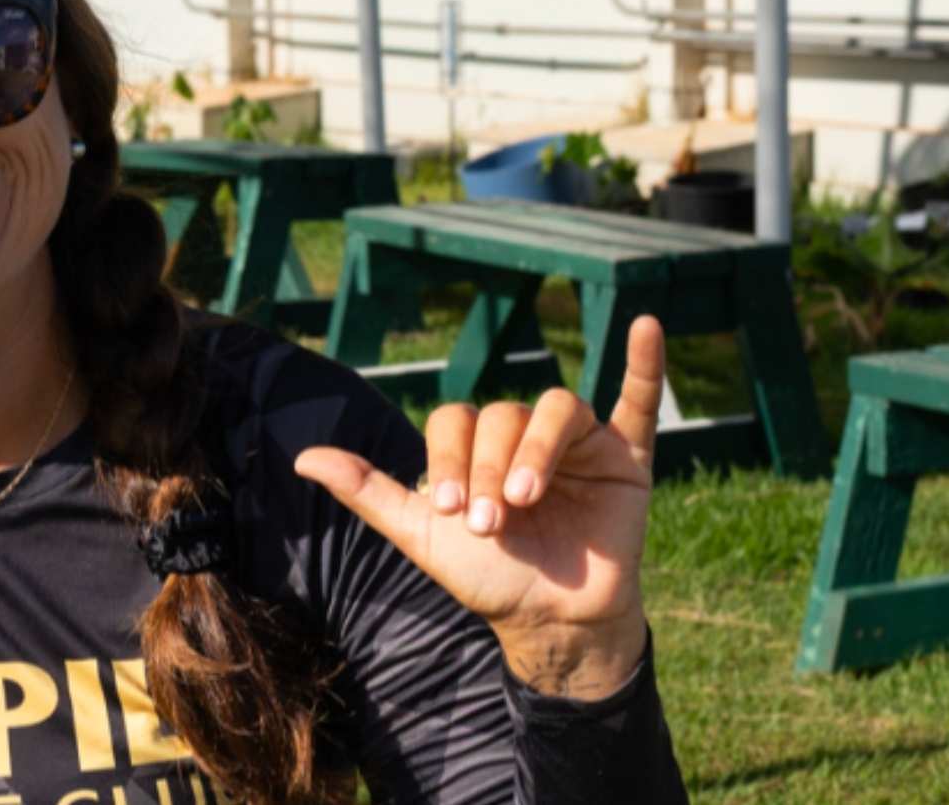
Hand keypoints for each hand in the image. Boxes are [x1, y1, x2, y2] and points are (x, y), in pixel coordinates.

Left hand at [293, 316, 668, 699]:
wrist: (553, 621)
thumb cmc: (488, 577)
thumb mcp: (421, 535)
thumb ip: (367, 491)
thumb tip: (301, 458)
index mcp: (476, 447)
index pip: (455, 420)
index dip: (449, 458)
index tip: (453, 512)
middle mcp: (524, 435)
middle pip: (503, 416)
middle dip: (490, 467)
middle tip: (494, 521)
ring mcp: (578, 443)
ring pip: (557, 408)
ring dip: (537, 449)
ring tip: (527, 497)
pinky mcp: (627, 457)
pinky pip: (638, 401)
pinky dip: (646, 364)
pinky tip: (647, 326)